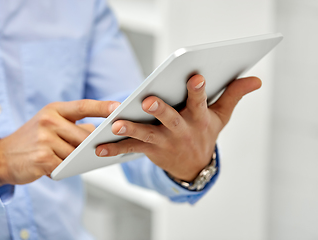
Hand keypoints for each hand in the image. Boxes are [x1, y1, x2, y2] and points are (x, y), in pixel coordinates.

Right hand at [0, 100, 119, 186]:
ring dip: (74, 160)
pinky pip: (65, 166)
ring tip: (63, 159)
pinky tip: (53, 167)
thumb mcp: (50, 125)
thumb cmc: (32, 140)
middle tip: (101, 149)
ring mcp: (44, 139)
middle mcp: (49, 121)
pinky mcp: (42, 157)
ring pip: (76, 153)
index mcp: (54, 110)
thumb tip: (97, 132)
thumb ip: (74, 126)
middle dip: (91, 146)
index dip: (102, 107)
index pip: (83, 106)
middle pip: (84, 136)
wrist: (2, 157)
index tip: (119, 107)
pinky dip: (64, 169)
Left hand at [95, 75, 260, 181]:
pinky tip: (99, 147)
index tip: (196, 77)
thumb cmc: (205, 134)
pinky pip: (131, 149)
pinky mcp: (151, 151)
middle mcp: (181, 130)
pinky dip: (115, 148)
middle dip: (160, 110)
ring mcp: (165, 142)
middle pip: (171, 119)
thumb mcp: (220, 116)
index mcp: (198, 118)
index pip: (200, 102)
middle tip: (148, 100)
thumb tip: (256, 79)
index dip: (198, 90)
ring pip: (147, 135)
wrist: (195, 167)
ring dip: (131, 130)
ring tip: (115, 125)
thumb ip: (233, 94)